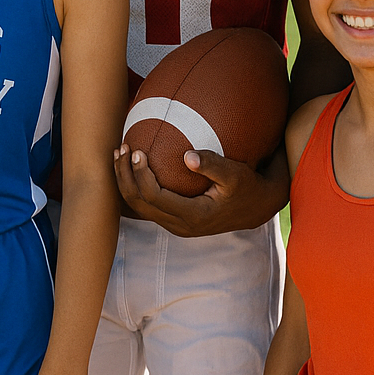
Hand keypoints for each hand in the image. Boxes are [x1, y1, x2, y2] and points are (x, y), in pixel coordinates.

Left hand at [113, 146, 285, 236]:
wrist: (254, 208)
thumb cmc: (246, 186)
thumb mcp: (236, 174)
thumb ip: (213, 165)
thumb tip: (187, 156)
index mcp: (193, 216)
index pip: (154, 197)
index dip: (140, 175)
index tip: (137, 150)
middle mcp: (179, 225)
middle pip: (139, 204)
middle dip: (124, 176)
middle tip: (121, 148)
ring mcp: (175, 225)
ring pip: (138, 207)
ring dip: (124, 181)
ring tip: (119, 154)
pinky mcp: (173, 220)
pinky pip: (146, 205)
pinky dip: (134, 186)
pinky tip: (131, 164)